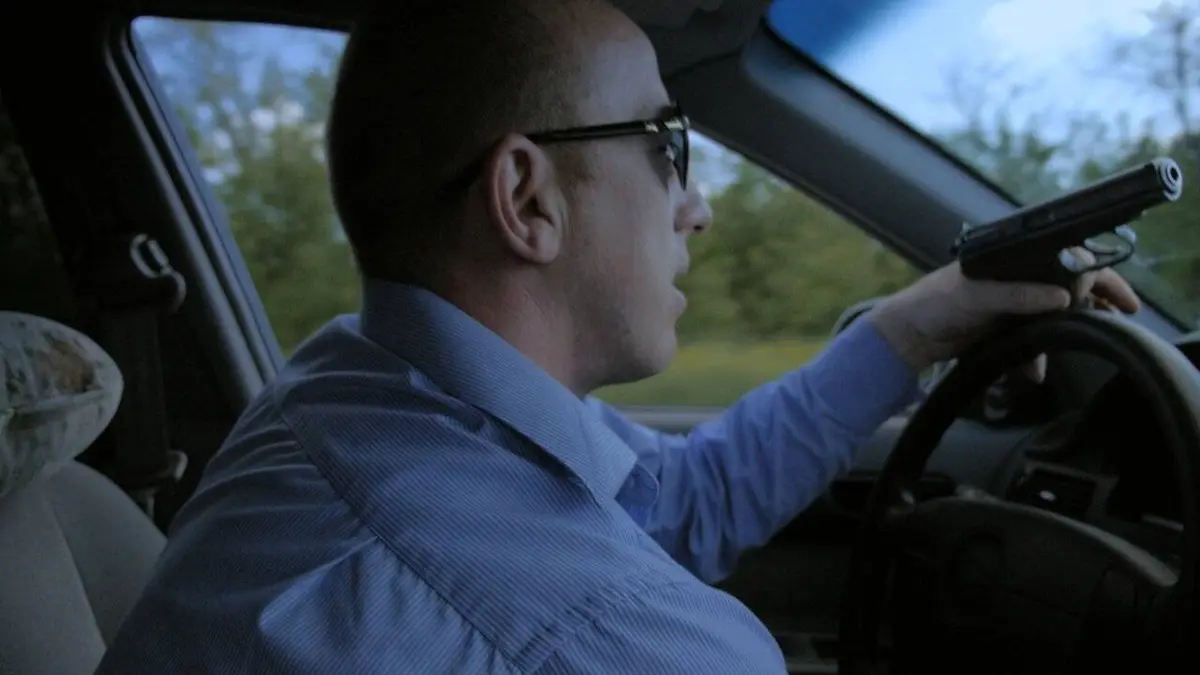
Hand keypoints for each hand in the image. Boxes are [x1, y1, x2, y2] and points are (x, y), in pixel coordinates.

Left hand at [868, 249, 1140, 377]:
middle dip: (1092, 307)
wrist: (906, 336)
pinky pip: (1033, 341)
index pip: (1067, 259)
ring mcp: (1012, 304)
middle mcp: (1017, 277)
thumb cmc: (934, 303)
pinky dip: (1036, 357)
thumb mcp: (975, 296)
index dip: (1099, 277)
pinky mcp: (1004, 329)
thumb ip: (1017, 296)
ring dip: (1063, 336)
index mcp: (1012, 259)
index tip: (1122, 300)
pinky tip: (1033, 373)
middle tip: (1117, 323)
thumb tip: (1062, 299)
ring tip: (1071, 353)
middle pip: (1069, 288)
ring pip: (1054, 318)